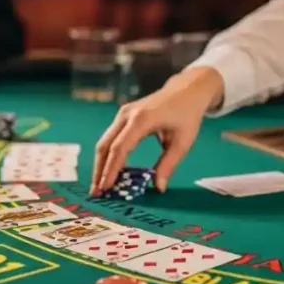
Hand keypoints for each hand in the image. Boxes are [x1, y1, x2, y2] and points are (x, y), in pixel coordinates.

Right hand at [91, 67, 223, 194]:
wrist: (186, 91)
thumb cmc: (187, 116)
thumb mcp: (182, 142)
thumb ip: (168, 165)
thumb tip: (158, 188)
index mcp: (142, 119)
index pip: (120, 148)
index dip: (111, 169)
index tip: (106, 188)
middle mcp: (126, 115)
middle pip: (105, 145)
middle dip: (99, 170)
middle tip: (96, 192)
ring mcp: (122, 114)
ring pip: (105, 142)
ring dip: (101, 164)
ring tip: (100, 186)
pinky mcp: (123, 116)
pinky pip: (110, 138)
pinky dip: (107, 155)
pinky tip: (109, 171)